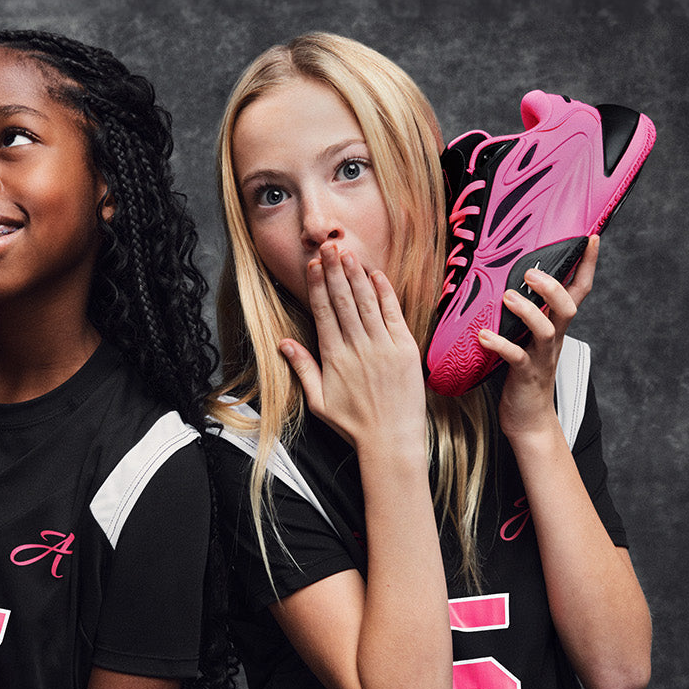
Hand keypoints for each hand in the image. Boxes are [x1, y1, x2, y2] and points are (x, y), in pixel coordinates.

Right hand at [279, 242, 426, 454]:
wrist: (391, 442)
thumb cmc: (353, 425)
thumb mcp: (318, 401)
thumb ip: (302, 368)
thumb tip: (283, 343)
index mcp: (334, 358)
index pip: (323, 312)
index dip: (317, 285)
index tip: (313, 265)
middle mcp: (358, 347)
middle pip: (343, 300)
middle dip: (334, 271)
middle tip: (327, 246)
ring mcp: (384, 346)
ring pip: (367, 302)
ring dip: (356, 276)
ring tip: (347, 253)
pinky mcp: (406, 350)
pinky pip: (394, 314)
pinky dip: (385, 293)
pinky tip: (377, 275)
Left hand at [480, 235, 598, 438]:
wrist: (529, 419)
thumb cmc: (524, 372)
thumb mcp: (527, 335)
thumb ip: (523, 309)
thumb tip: (504, 275)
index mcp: (555, 326)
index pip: (578, 291)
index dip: (588, 265)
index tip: (592, 237)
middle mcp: (552, 339)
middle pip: (568, 307)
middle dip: (553, 287)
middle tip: (531, 273)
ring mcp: (540, 357)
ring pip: (545, 330)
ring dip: (527, 311)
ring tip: (507, 298)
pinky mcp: (524, 375)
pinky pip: (516, 357)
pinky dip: (499, 344)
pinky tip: (483, 335)